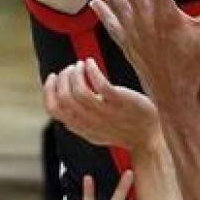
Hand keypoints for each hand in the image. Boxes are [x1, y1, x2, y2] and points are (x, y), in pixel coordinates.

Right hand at [43, 59, 159, 150]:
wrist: (151, 136)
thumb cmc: (124, 129)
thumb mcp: (96, 130)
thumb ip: (79, 121)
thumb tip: (63, 104)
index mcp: (81, 128)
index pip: (54, 110)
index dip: (48, 90)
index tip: (53, 76)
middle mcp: (90, 122)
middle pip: (64, 98)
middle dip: (63, 78)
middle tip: (71, 68)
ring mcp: (105, 112)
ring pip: (79, 91)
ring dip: (75, 73)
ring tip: (81, 64)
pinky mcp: (119, 102)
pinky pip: (100, 85)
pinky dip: (91, 71)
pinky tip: (90, 63)